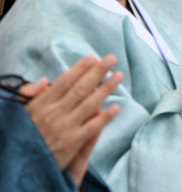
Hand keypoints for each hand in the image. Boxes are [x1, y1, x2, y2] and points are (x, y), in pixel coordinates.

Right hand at [23, 55, 122, 186]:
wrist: (21, 165)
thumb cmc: (25, 133)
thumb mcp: (22, 112)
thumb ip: (32, 94)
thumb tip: (46, 80)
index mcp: (42, 104)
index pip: (64, 82)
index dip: (80, 69)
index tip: (93, 58)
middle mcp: (54, 113)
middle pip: (80, 89)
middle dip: (97, 72)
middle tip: (111, 59)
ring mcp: (64, 128)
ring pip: (89, 104)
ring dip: (106, 89)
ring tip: (119, 76)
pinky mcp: (72, 143)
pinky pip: (92, 128)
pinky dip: (104, 118)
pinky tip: (116, 108)